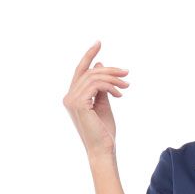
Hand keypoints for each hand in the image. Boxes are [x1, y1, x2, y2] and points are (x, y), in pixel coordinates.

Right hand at [62, 39, 128, 159]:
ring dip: (113, 78)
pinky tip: (119, 93)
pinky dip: (110, 86)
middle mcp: (68, 97)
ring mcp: (71, 100)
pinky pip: (96, 84)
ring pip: (94, 76)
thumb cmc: (104, 132)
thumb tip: (100, 65)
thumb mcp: (103, 103)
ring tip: (126, 85)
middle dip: (110, 70)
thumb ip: (100, 86)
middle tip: (126, 73)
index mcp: (73, 97)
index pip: (80, 71)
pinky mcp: (79, 103)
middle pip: (89, 71)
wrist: (103, 150)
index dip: (89, 55)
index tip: (99, 43)